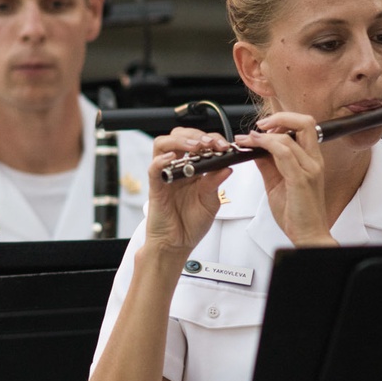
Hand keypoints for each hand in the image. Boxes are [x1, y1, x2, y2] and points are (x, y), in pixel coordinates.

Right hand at [144, 128, 232, 259]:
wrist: (176, 245)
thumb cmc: (191, 224)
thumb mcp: (211, 203)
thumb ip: (216, 183)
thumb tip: (228, 167)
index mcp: (193, 170)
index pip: (199, 143)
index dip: (212, 140)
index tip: (225, 145)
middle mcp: (178, 169)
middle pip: (180, 137)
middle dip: (197, 135)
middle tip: (211, 143)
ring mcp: (165, 176)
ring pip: (163, 144)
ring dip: (180, 141)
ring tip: (196, 147)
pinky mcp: (156, 187)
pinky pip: (153, 168)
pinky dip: (161, 161)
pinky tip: (172, 160)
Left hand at [235, 112, 335, 246]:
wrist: (308, 234)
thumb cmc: (297, 213)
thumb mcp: (276, 183)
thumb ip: (267, 164)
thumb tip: (254, 149)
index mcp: (311, 160)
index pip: (302, 127)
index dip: (282, 120)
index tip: (262, 127)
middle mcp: (313, 161)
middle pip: (305, 122)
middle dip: (280, 117)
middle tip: (259, 125)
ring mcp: (309, 169)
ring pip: (289, 137)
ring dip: (264, 134)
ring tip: (247, 139)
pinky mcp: (301, 179)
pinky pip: (285, 153)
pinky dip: (267, 145)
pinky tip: (254, 145)